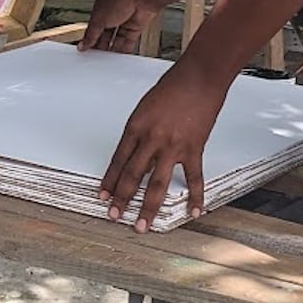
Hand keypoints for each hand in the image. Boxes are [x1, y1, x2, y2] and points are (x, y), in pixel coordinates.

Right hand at [81, 0, 158, 53]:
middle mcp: (113, 14)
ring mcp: (125, 21)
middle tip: (96, 58)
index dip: (90, 39)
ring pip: (116, 39)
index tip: (86, 51)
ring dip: (112, 49)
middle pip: (105, 35)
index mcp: (101, 8)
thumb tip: (83, 45)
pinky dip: (124, 50)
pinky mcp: (136, 27)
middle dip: (101, 46)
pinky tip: (119, 57)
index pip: (93, 27)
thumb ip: (91, 34)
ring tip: (107, 60)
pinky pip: (128, 42)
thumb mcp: (99, 19)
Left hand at [100, 60, 227, 231]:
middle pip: (133, 176)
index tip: (103, 196)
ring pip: (157, 184)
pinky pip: (193, 178)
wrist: (200, 77)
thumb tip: (136, 157)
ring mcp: (173, 146)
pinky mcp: (194, 148)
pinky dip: (194, 196)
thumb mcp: (145, 107)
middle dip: (122, 199)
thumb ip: (139, 133)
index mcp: (135, 127)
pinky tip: (192, 211)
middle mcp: (151, 139)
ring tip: (142, 225)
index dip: (109, 181)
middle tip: (114, 215)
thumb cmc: (173, 86)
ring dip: (148, 208)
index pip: (118, 161)